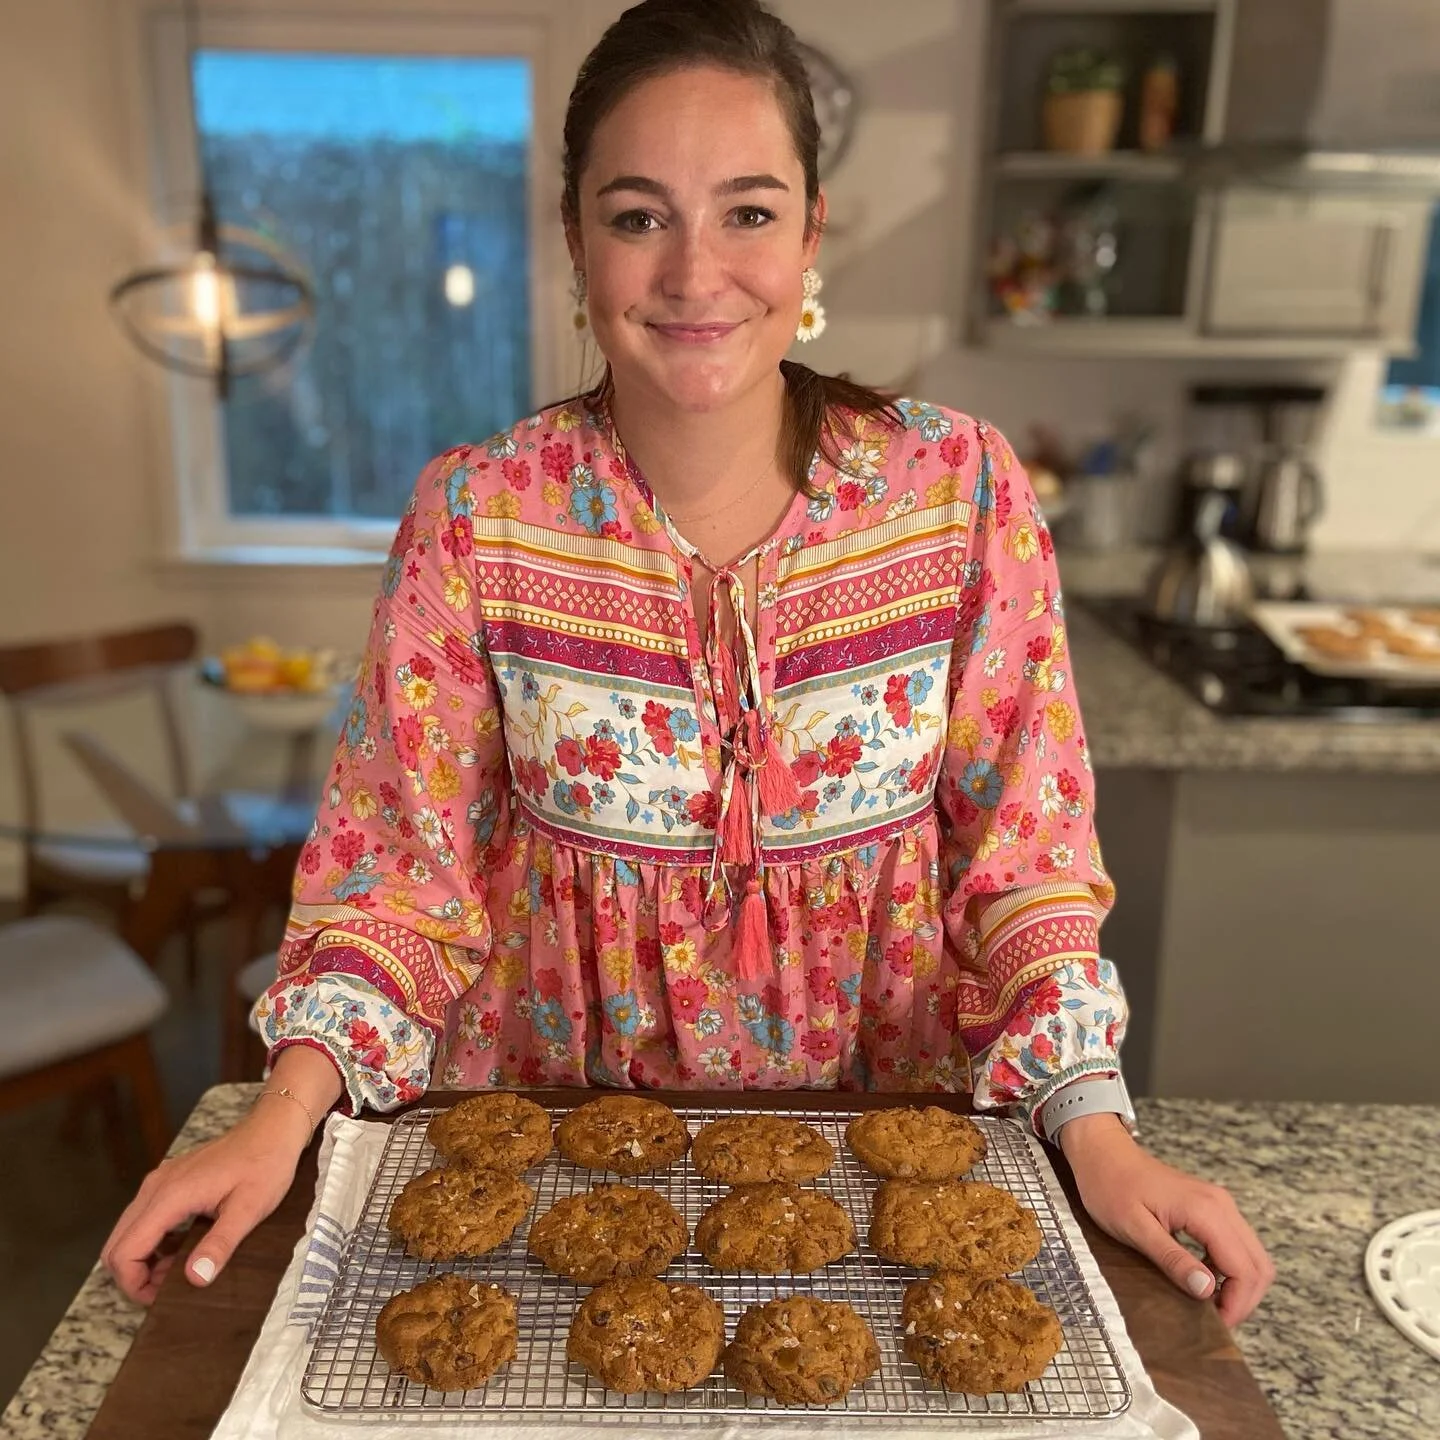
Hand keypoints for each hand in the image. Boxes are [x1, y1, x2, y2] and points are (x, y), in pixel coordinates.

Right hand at [101, 1100, 309, 1304]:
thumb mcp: (250, 1208)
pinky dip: (154, 1241)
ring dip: (144, 1259)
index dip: (133, 1284)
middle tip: (166, 1291)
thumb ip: (220, 1244)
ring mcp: (160, 1181)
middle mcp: (155, 1187)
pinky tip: (183, 1249)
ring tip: (178, 1273)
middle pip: (117, 1245)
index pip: (124, 1252)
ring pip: (129, 1232)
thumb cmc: (266, 1164)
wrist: (274, 1128)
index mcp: (170, 1196)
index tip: (159, 1300)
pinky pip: (145, 1218)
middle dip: (133, 1276)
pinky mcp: (170, 1180)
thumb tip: (194, 1279)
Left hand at [1059, 1114, 1274, 1326]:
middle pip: (1259, 1265)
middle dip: (1244, 1299)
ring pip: (1252, 1256)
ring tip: (1208, 1304)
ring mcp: (1219, 1204)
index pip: (1245, 1270)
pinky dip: (1230, 1269)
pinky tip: (1202, 1278)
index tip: (1217, 1325)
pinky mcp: (1212, 1207)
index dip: (1237, 1304)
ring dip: (1239, 1286)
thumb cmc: (1110, 1186)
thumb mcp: (1133, 1228)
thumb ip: (1172, 1258)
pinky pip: (1236, 1245)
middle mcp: (1222, 1205)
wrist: (1102, 1151)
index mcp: (1206, 1211)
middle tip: (1215, 1320)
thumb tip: (1207, 1289)